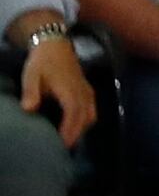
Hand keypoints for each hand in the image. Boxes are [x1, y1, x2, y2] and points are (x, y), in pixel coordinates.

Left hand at [16, 33, 89, 147]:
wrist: (55, 45)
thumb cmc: (42, 62)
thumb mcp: (31, 75)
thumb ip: (30, 92)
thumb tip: (29, 110)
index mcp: (70, 90)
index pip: (73, 114)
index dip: (70, 130)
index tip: (63, 145)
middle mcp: (83, 92)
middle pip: (85, 118)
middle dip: (76, 135)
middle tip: (65, 150)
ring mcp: (87, 91)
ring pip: (91, 115)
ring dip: (82, 129)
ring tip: (69, 141)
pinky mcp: (88, 91)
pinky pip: (92, 110)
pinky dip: (86, 121)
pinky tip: (76, 127)